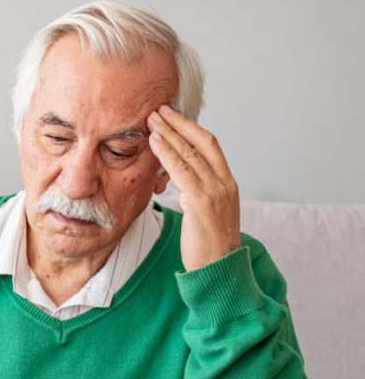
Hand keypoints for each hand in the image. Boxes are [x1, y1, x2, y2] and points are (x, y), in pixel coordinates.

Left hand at [147, 104, 240, 270]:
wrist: (219, 269)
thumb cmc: (208, 244)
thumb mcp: (205, 211)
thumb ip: (195, 191)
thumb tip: (175, 176)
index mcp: (227, 182)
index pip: (210, 144)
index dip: (191, 127)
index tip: (172, 115)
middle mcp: (224, 183)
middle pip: (202, 142)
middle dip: (179, 123)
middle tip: (158, 109)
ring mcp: (215, 192)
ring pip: (191, 154)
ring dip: (170, 133)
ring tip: (152, 120)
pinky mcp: (202, 202)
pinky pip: (182, 171)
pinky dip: (168, 153)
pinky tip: (155, 142)